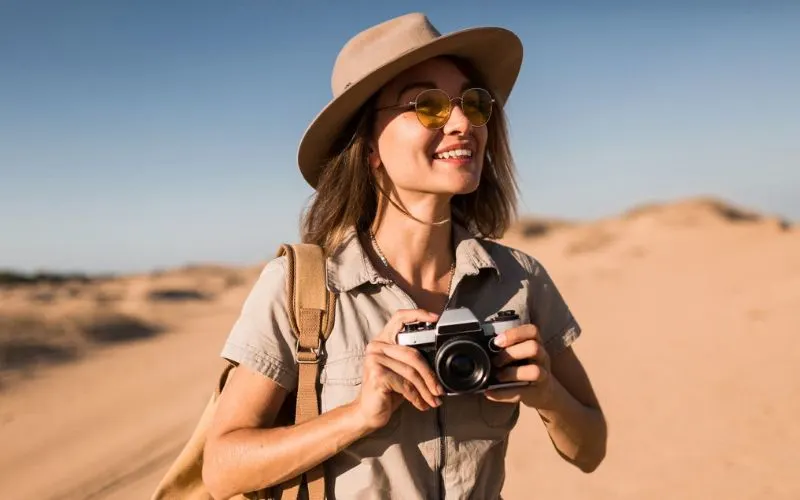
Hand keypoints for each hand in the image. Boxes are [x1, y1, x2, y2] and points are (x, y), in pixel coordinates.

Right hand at [353, 309, 444, 432]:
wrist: (368, 413)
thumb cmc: (388, 391)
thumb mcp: (402, 372)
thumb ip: (413, 361)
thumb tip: (439, 361)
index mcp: (383, 340)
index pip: (400, 318)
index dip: (418, 315)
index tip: (435, 319)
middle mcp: (376, 346)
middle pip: (412, 354)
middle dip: (430, 375)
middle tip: (439, 389)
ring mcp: (374, 359)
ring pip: (411, 372)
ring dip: (426, 390)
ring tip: (433, 400)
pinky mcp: (376, 375)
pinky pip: (404, 385)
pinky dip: (416, 397)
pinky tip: (421, 405)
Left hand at [485, 323, 552, 407]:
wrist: (544, 392)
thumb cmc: (526, 367)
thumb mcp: (521, 353)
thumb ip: (507, 348)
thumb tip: (481, 347)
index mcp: (536, 343)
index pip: (532, 331)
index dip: (514, 334)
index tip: (497, 341)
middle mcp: (542, 357)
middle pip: (534, 348)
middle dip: (511, 353)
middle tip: (496, 361)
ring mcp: (543, 375)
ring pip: (534, 371)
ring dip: (511, 373)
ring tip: (498, 376)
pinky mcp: (538, 392)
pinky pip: (523, 393)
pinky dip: (503, 394)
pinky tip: (490, 393)